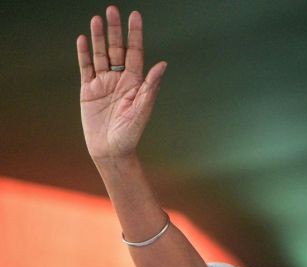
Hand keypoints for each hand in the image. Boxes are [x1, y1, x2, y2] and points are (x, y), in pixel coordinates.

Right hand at [77, 6, 166, 159]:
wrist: (111, 151)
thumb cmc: (130, 134)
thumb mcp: (142, 110)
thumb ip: (150, 87)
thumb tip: (162, 65)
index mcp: (135, 83)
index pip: (135, 53)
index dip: (135, 34)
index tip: (135, 16)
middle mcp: (120, 79)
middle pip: (116, 49)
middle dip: (115, 30)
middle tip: (112, 9)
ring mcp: (103, 83)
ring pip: (100, 55)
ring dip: (99, 37)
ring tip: (96, 19)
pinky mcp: (88, 90)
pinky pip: (86, 68)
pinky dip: (84, 54)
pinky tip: (83, 40)